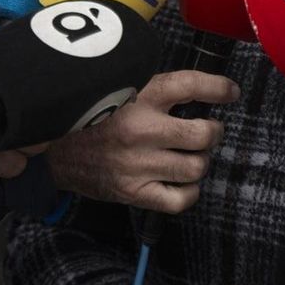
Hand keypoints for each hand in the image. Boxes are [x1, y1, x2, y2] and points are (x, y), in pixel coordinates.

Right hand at [45, 70, 238, 211]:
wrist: (54, 151)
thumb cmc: (94, 117)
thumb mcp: (120, 89)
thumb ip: (155, 88)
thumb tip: (200, 88)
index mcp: (138, 96)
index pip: (190, 85)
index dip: (219, 88)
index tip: (230, 92)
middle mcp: (140, 129)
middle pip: (203, 134)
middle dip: (213, 133)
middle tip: (208, 131)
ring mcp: (137, 164)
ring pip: (196, 167)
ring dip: (200, 161)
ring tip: (190, 155)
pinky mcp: (133, 191)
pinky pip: (179, 199)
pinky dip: (188, 192)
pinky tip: (182, 181)